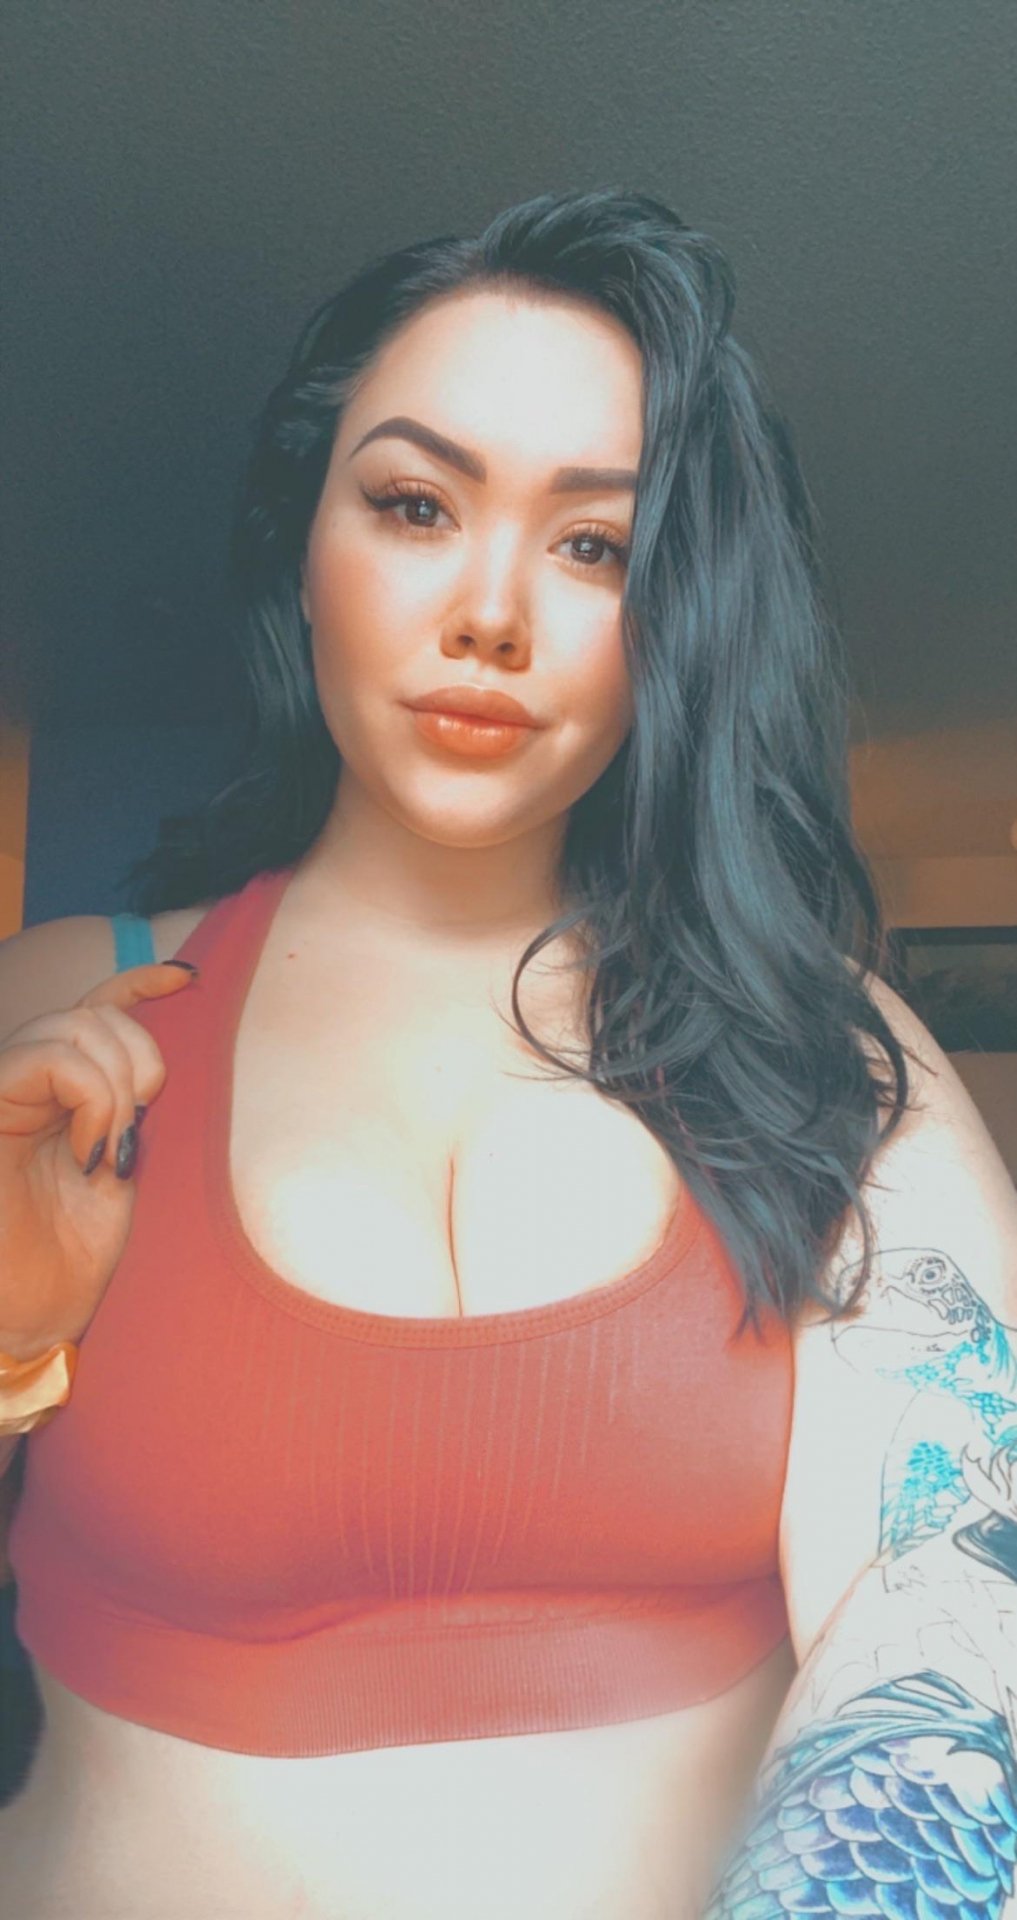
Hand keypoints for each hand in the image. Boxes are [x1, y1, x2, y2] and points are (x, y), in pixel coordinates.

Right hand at [0, 961, 197, 1360]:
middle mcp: (28, 1087)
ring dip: (112, 1080)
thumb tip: (160, 1060)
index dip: (140, 979)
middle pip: (90, 1013)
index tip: (189, 977)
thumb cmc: (75, 1256)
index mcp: (63, 1094)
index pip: (97, 1009)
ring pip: (67, 1026)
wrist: (35, 1315)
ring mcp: (3, 1096)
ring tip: (113, 1146)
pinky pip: (41, 1058)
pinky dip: (87, 1093)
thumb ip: (133, 1109)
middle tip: (142, 1120)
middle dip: (138, 1053)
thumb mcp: (125, 1167)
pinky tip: (93, 1148)